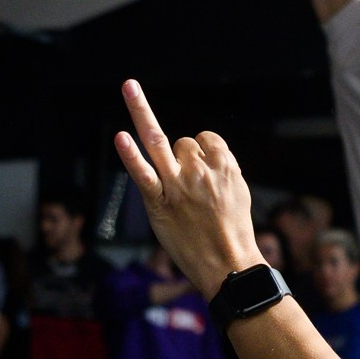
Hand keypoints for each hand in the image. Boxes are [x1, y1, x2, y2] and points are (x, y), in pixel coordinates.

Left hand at [112, 79, 261, 298]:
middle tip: (181, 174)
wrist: (228, 266)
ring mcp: (178, 186)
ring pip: (160, 144)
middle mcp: (201, 171)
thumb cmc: (234, 232)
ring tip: (131, 91)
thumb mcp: (239, 191)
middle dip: (182, 154)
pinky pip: (143, 174)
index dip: (202, 152)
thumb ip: (222, 167)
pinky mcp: (159, 204)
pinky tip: (120, 137)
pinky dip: (130, 155)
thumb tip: (204, 151)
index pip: (206, 138)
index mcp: (226, 166)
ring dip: (147, 125)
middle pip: (184, 142)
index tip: (202, 173)